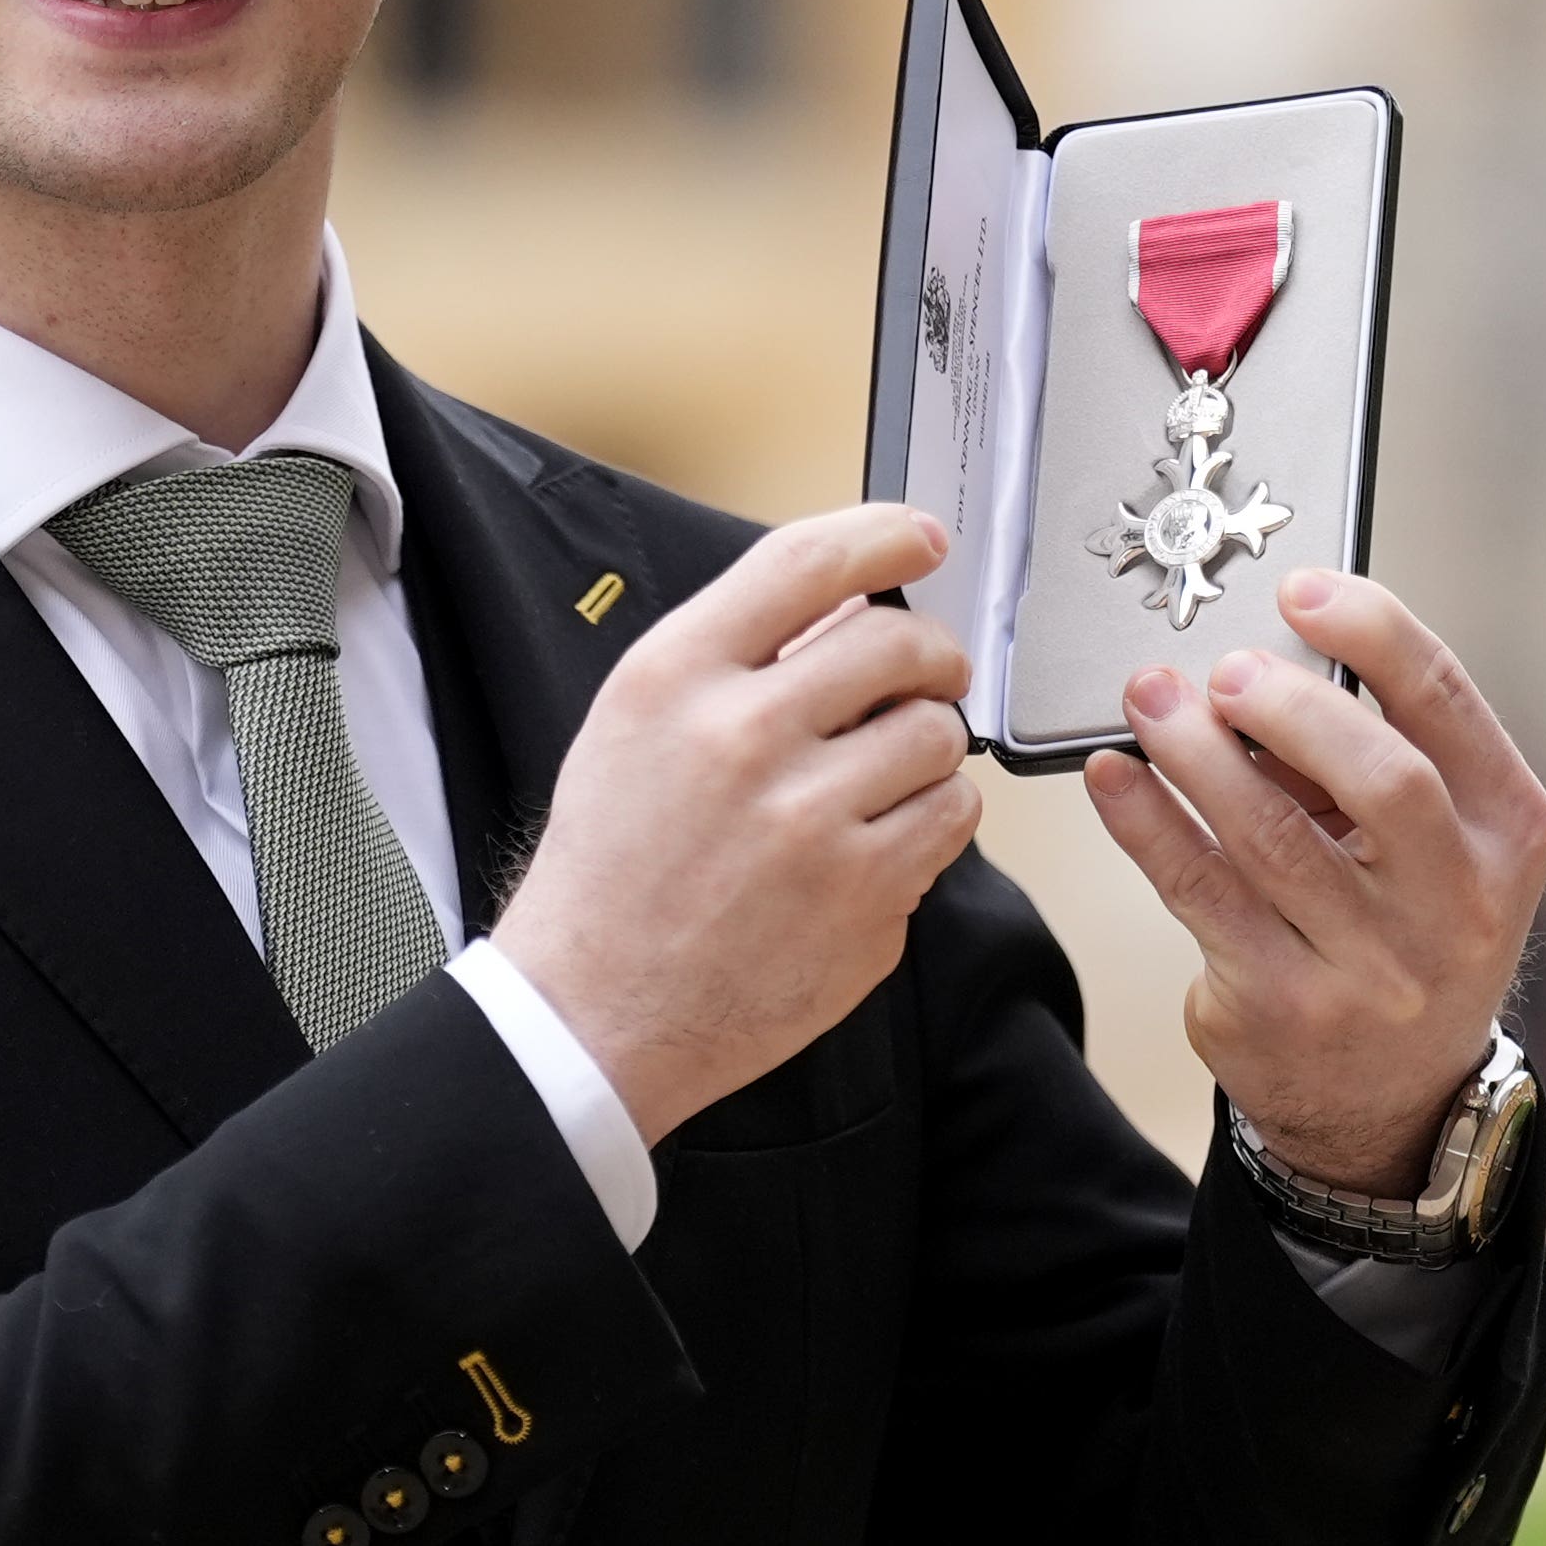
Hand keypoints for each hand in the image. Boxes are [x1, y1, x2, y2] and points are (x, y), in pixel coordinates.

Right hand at [496, 504, 982, 1140]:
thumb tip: (853, 598)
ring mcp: (808, 823)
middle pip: (897, 644)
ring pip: (937, 734)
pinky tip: (880, 838)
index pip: (803, 565)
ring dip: (927, 746)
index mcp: (673, 680)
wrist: (594, 1009)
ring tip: (881, 777)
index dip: (882, 536)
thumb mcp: (635, 725)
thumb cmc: (616, 865)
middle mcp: (741, 740)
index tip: (922, 540)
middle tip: (927, 677)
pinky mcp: (861, 897)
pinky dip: (932, 820)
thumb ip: (734, 654)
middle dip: (931, 654)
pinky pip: (951, 819)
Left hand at [1085, 570, 1545, 1196]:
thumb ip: (1374, 756)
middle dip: (1291, 707)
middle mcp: (1453, 906)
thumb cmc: (1402, 931)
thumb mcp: (1437, 848)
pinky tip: (1116, 779)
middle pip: (1382, 778)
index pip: (1449, 707)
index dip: (1373, 633)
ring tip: (1148, 699)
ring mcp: (1368, 967)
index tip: (1302, 590)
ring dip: (1194, 753)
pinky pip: (1199, 893)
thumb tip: (1260, 664)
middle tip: (1224, 671)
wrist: (1388, 1098)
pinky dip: (1147, 823)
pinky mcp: (1280, 1005)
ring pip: (1271, 838)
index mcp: (1507, 835)